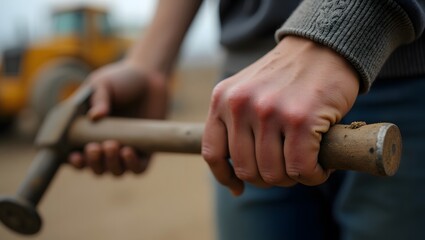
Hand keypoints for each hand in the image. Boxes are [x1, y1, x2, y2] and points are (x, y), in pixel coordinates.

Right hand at [68, 60, 167, 175]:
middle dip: (95, 163)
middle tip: (96, 147)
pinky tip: (128, 151)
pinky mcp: (147, 150)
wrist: (149, 76)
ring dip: (112, 165)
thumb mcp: (103, 84)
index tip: (75, 156)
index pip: (79, 159)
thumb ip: (98, 98)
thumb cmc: (121, 80)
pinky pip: (139, 169)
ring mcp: (127, 149)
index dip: (76, 163)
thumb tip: (95, 117)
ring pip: (116, 171)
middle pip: (97, 169)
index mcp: (89, 135)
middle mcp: (107, 146)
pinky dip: (133, 166)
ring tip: (112, 145)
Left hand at [202, 36, 358, 195]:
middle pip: (247, 170)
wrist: (322, 47)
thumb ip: (235, 123)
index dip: (226, 177)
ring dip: (292, 177)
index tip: (238, 187)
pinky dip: (312, 175)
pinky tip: (319, 167)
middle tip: (287, 168)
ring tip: (303, 163)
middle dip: (268, 178)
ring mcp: (269, 111)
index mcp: (222, 99)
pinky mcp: (300, 119)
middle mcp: (240, 105)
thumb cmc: (286, 77)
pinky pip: (301, 168)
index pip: (213, 153)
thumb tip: (235, 175)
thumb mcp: (246, 91)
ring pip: (273, 174)